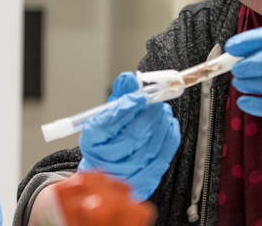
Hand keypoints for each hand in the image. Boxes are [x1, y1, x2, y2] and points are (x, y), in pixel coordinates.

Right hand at [78, 72, 180, 200]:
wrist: (108, 169)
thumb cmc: (107, 139)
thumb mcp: (107, 114)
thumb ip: (119, 96)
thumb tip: (128, 79)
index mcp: (91, 141)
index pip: (108, 124)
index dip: (127, 108)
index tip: (140, 96)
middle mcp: (104, 162)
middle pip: (132, 137)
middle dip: (149, 115)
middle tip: (157, 102)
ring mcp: (125, 176)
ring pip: (150, 148)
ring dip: (161, 125)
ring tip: (163, 112)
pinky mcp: (143, 183)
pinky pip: (162, 159)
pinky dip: (169, 139)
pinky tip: (169, 125)